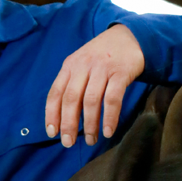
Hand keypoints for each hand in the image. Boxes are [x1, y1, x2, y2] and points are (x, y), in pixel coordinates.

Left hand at [45, 24, 144, 146]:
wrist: (129, 37)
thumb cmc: (101, 57)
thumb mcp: (81, 64)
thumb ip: (72, 84)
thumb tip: (63, 117)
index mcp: (69, 66)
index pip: (55, 93)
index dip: (52, 114)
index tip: (52, 133)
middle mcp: (83, 66)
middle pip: (70, 99)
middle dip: (68, 124)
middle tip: (69, 143)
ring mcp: (102, 69)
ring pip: (90, 100)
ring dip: (90, 124)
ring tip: (91, 140)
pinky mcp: (121, 73)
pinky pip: (113, 99)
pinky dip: (109, 117)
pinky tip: (107, 131)